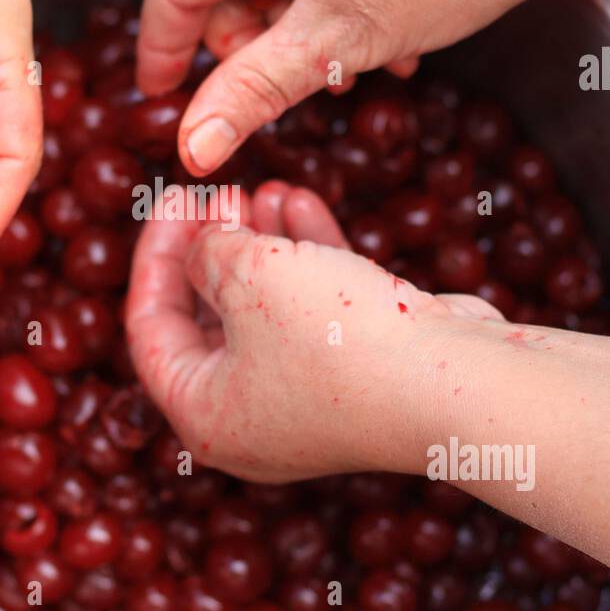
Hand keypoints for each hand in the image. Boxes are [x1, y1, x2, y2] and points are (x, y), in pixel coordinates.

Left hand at [125, 181, 503, 482]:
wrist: (458, 382)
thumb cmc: (339, 338)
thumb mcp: (249, 274)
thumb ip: (207, 251)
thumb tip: (204, 246)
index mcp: (203, 417)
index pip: (151, 327)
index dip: (156, 252)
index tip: (176, 197)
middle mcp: (250, 423)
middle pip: (208, 320)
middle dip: (215, 246)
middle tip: (224, 195)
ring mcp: (307, 405)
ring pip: (265, 312)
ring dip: (263, 245)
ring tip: (266, 188)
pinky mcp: (357, 381)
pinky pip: (314, 316)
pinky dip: (305, 262)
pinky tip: (302, 202)